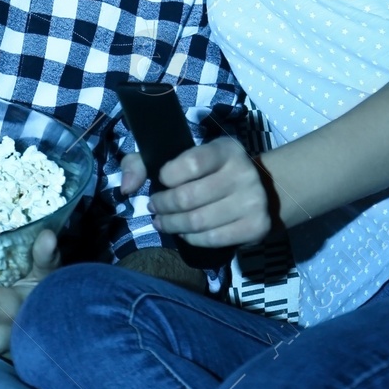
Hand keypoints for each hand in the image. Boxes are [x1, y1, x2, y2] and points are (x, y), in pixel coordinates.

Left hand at [123, 138, 271, 248]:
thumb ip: (144, 162)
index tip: (162, 180)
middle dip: (162, 205)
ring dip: (172, 225)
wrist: (262, 190)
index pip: (192, 164)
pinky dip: (191, 239)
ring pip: (197, 221)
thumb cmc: (211, 171)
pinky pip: (212, 239)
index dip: (168, 176)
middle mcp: (244, 173)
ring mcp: (253, 201)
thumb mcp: (184, 155)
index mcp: (226, 150)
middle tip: (154, 207)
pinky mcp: (256, 227)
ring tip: (162, 222)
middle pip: (188, 197)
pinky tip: (184, 233)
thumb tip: (126, 187)